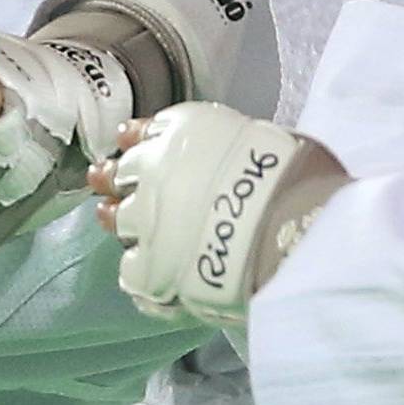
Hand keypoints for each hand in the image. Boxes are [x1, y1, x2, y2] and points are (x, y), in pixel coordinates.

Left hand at [87, 104, 343, 320]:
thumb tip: (235, 162)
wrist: (295, 232)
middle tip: (105, 182)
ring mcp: (146, 221)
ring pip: (118, 221)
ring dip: (118, 221)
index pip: (144, 131)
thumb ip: (231, 148)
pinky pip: (130, 271)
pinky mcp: (149, 270)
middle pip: (122, 174)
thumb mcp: (264, 140)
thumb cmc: (298, 179)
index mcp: (184, 131)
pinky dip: (139, 271)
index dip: (137, 140)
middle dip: (116, 178)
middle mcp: (153, 169)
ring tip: (117, 222)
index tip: (129, 142)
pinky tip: (149, 273)